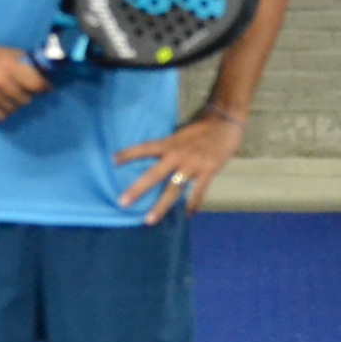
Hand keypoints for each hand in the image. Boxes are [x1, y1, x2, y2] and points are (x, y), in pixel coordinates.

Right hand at [0, 34, 49, 120]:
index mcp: (8, 66)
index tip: (45, 88)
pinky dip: (1, 111)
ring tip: (7, 96)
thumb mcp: (7, 52)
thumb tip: (47, 75)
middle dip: (27, 96)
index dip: (43, 87)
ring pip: (13, 110)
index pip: (36, 84)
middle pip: (26, 100)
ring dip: (14, 105)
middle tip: (22, 91)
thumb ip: (26, 63)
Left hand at [116, 108, 243, 224]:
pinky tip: (188, 215)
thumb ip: (171, 146)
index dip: (129, 154)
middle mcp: (178, 155)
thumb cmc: (204, 125)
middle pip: (154, 174)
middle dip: (138, 189)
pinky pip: (198, 192)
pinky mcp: (208, 171)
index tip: (114, 161)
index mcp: (170, 143)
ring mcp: (193, 165)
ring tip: (149, 220)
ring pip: (173, 189)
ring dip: (161, 206)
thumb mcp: (182, 133)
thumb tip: (158, 155)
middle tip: (123, 202)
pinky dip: (193, 204)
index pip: (145, 148)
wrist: (226, 121)